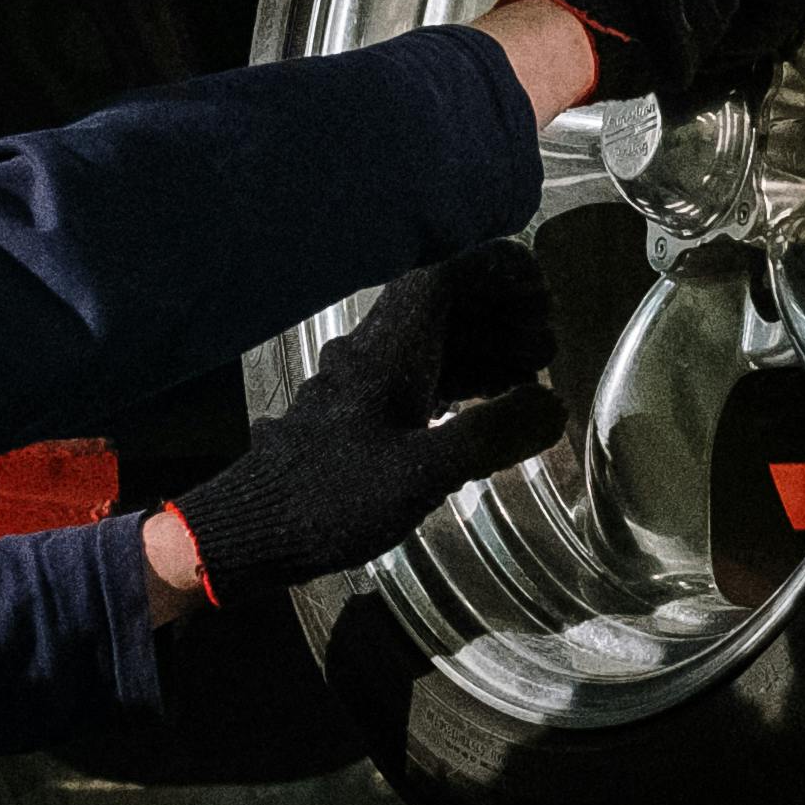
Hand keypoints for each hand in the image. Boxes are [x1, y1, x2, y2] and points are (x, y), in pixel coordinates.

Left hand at [163, 246, 565, 595]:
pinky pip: (419, 384)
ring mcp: (364, 390)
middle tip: (549, 343)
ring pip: (433, 349)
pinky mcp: (359, 424)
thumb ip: (489, 435)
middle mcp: (374, 357)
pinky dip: (459, 386)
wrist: (252, 533)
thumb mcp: (422, 473)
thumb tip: (552, 405)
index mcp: (389, 352)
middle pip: (443, 311)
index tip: (541, 289)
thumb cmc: (332, 497)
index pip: (444, 278)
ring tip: (533, 377)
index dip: (495, 271)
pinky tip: (484, 411)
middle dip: (500, 316)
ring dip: (483, 352)